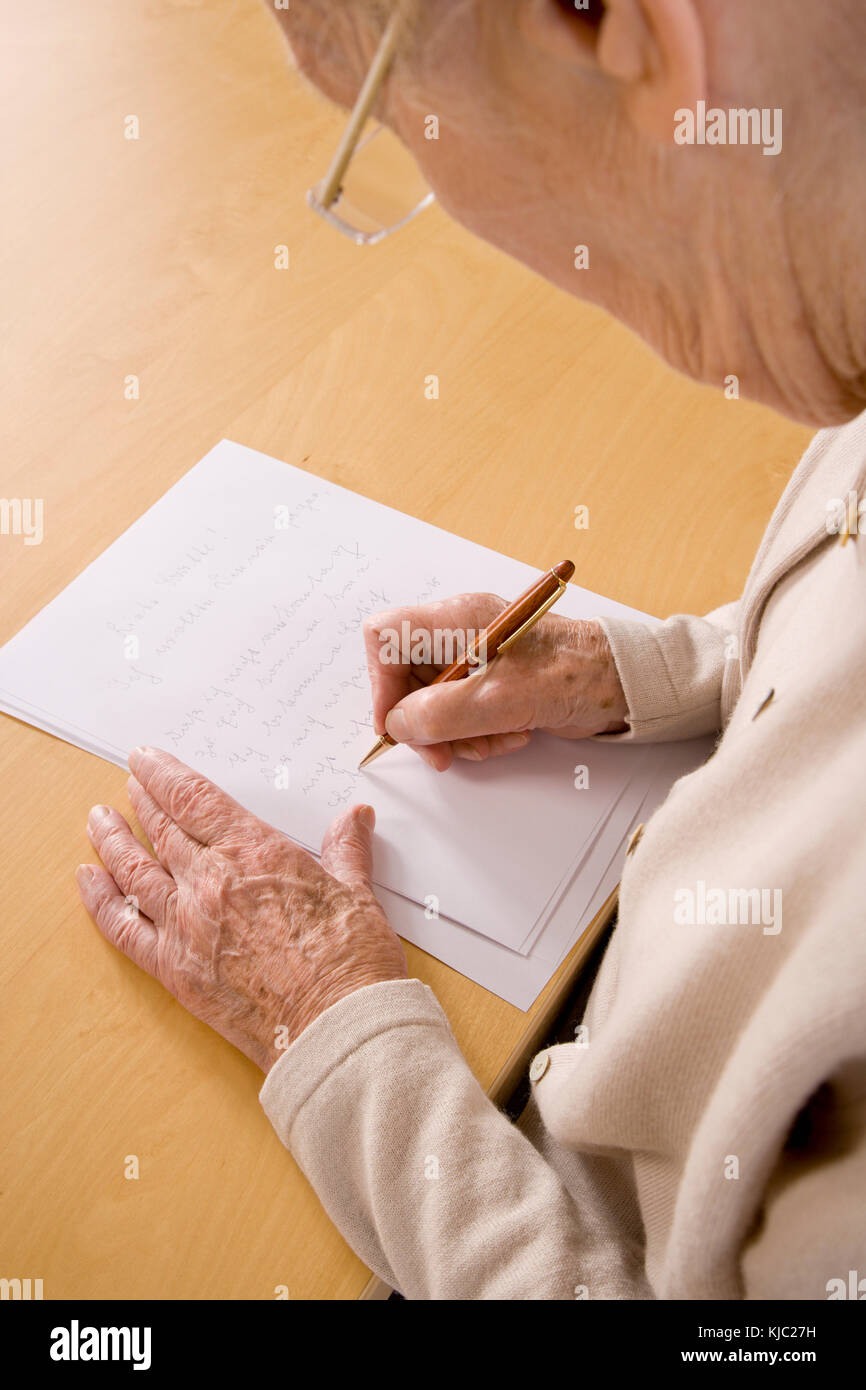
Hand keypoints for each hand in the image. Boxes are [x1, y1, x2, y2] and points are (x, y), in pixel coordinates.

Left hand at [76, 748, 406, 1071]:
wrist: (335, 1028)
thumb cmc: (351, 963)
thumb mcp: (357, 893)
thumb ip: (346, 851)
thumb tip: (355, 819)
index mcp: (255, 853)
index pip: (195, 799)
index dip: (164, 775)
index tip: (146, 761)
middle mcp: (211, 882)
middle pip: (162, 830)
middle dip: (143, 803)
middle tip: (130, 786)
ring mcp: (186, 927)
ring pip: (134, 872)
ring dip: (112, 842)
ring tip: (98, 821)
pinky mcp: (175, 970)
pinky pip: (124, 928)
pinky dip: (101, 901)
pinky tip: (88, 881)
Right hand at [363, 594, 627, 770]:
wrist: (624, 684)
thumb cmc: (577, 674)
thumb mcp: (501, 700)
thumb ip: (440, 713)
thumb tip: (399, 724)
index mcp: (458, 619)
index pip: (386, 637)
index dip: (382, 682)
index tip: (397, 722)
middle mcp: (461, 632)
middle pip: (407, 678)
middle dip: (424, 722)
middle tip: (443, 753)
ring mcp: (476, 657)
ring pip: (433, 702)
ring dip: (456, 733)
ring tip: (492, 742)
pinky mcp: (492, 681)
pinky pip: (461, 712)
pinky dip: (477, 733)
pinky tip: (508, 736)